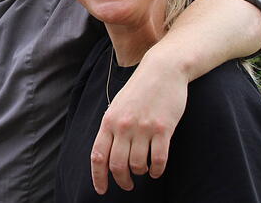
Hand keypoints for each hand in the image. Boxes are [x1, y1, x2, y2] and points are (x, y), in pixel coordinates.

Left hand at [90, 53, 187, 193]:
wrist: (163, 70)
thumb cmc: (140, 89)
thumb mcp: (118, 105)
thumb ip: (111, 127)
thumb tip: (106, 154)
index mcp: (109, 121)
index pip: (98, 156)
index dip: (98, 177)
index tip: (102, 190)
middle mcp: (123, 126)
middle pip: (117, 165)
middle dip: (122, 181)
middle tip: (127, 185)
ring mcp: (143, 128)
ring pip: (138, 165)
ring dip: (140, 173)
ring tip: (143, 171)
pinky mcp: (163, 129)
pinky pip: (158, 160)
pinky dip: (157, 170)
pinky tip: (156, 170)